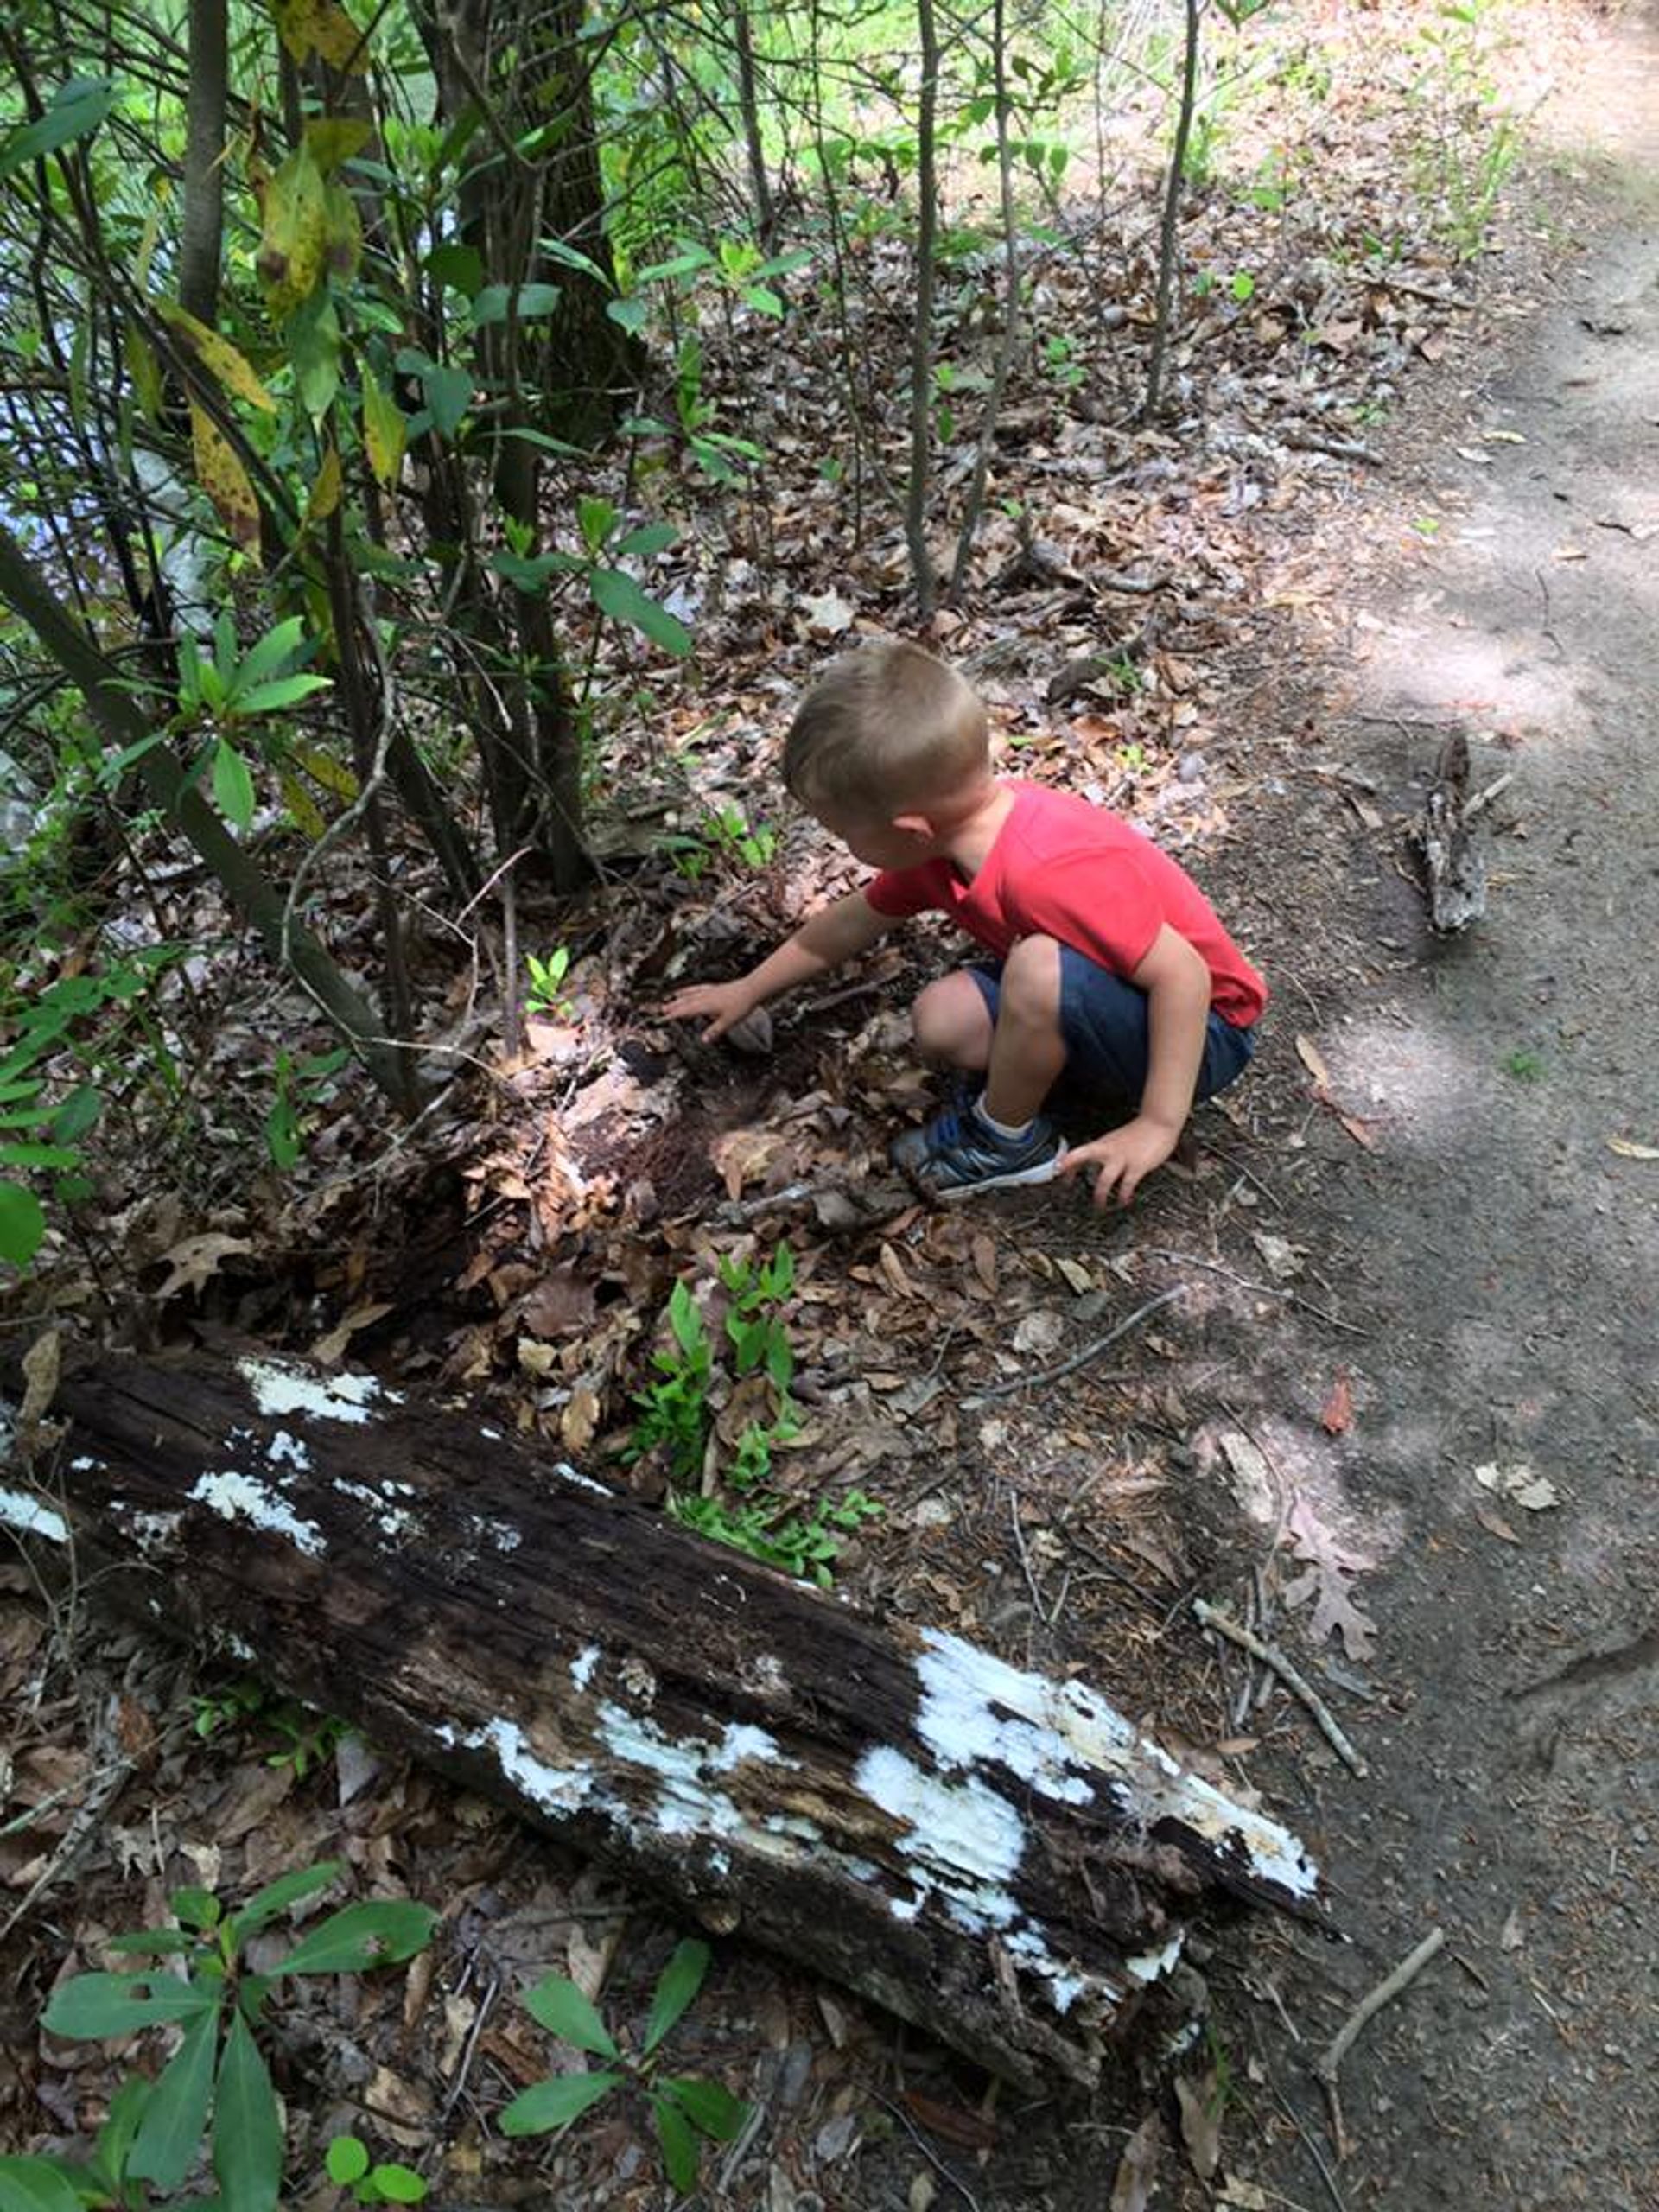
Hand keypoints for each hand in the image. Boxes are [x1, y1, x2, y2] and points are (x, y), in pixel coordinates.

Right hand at [662, 978, 759, 1041]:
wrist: (751, 990)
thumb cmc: (741, 1004)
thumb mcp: (727, 1022)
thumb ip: (714, 1031)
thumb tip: (704, 1040)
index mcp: (705, 1005)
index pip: (685, 1011)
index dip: (674, 1015)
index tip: (664, 1017)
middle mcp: (705, 996)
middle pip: (685, 1001)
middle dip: (673, 1006)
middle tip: (662, 1009)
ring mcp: (710, 991)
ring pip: (691, 993)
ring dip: (680, 996)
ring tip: (672, 997)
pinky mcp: (716, 987)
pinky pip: (699, 988)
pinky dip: (692, 989)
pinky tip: (693, 989)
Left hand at [1058, 1115, 1179, 1207]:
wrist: (1159, 1122)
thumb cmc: (1140, 1132)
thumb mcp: (1117, 1141)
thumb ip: (1107, 1152)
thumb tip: (1098, 1163)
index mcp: (1103, 1144)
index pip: (1079, 1152)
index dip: (1066, 1162)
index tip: (1057, 1172)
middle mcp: (1109, 1150)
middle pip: (1083, 1155)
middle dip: (1071, 1168)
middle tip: (1065, 1185)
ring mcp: (1122, 1158)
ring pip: (1104, 1179)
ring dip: (1100, 1195)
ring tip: (1099, 1206)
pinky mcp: (1137, 1166)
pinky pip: (1127, 1185)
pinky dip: (1123, 1196)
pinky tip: (1123, 1201)